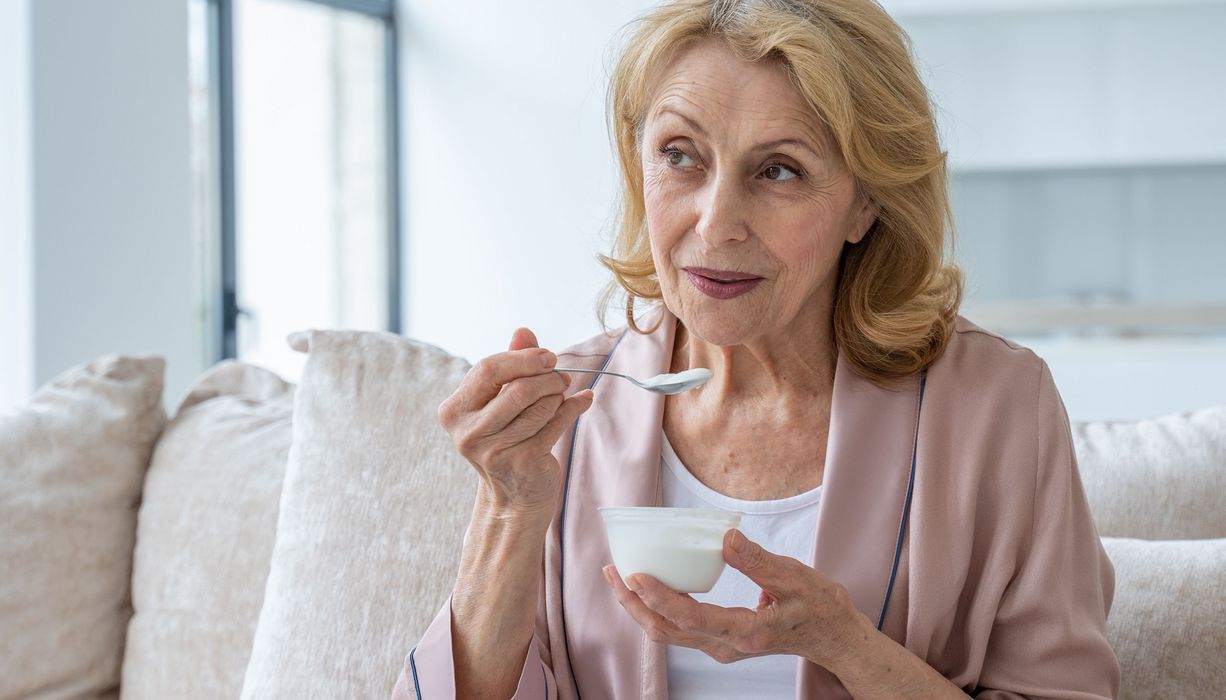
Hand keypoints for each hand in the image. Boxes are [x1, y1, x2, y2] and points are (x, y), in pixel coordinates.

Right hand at [437, 327, 594, 516]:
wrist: (512, 498)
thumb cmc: (505, 440)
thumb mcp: (499, 401)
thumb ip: (510, 365)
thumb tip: (523, 331)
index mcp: (454, 411)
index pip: (488, 369)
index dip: (522, 359)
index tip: (547, 357)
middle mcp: (468, 433)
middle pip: (518, 387)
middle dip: (547, 377)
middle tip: (562, 377)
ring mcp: (494, 451)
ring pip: (541, 405)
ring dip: (559, 395)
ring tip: (562, 396)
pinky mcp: (523, 462)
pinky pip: (557, 422)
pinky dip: (574, 407)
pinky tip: (582, 401)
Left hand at [603, 529, 867, 666]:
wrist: (835, 637)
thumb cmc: (820, 607)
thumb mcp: (795, 577)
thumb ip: (759, 561)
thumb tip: (726, 538)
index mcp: (745, 633)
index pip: (690, 618)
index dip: (658, 598)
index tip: (634, 575)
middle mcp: (728, 646)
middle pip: (668, 631)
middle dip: (634, 604)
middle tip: (610, 571)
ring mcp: (723, 647)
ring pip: (670, 633)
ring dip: (642, 608)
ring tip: (620, 577)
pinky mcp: (723, 641)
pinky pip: (681, 629)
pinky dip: (659, 609)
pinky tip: (650, 586)